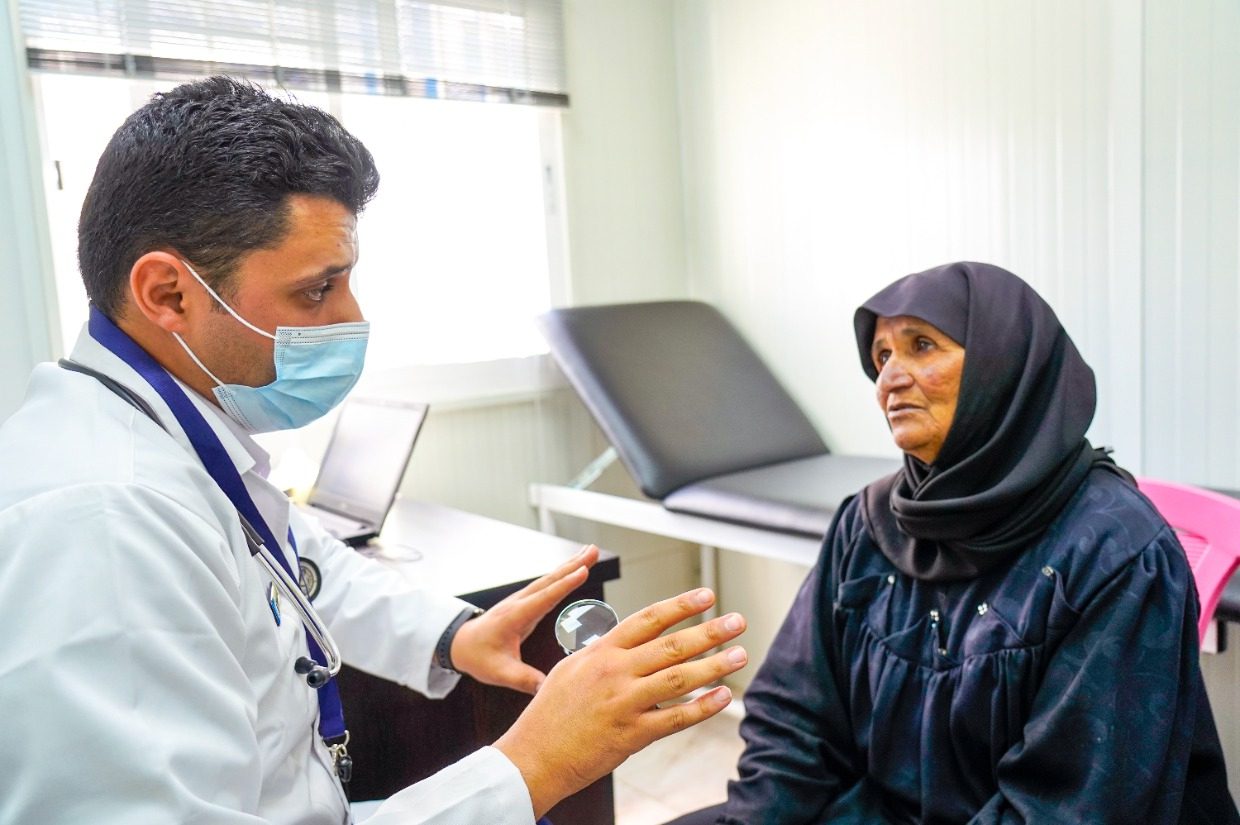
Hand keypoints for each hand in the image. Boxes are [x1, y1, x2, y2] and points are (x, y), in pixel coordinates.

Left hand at [450, 544, 598, 693]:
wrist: (460, 645)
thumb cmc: (478, 657)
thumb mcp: (499, 673)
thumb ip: (524, 679)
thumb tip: (548, 688)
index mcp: (514, 617)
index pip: (544, 598)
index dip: (565, 585)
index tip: (584, 571)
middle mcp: (519, 603)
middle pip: (550, 581)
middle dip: (573, 565)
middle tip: (594, 551)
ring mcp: (521, 600)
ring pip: (550, 579)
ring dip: (571, 565)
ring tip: (591, 552)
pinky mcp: (524, 602)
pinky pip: (547, 584)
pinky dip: (563, 574)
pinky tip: (573, 568)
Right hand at [493, 588, 747, 816]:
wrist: (533, 756)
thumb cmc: (551, 713)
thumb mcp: (572, 668)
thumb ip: (603, 651)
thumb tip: (627, 639)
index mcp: (601, 651)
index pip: (647, 619)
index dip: (680, 605)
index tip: (706, 595)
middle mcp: (614, 672)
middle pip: (671, 645)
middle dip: (709, 631)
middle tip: (738, 621)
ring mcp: (624, 703)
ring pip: (679, 678)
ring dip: (714, 665)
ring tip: (740, 655)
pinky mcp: (631, 734)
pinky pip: (675, 718)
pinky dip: (702, 707)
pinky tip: (723, 696)